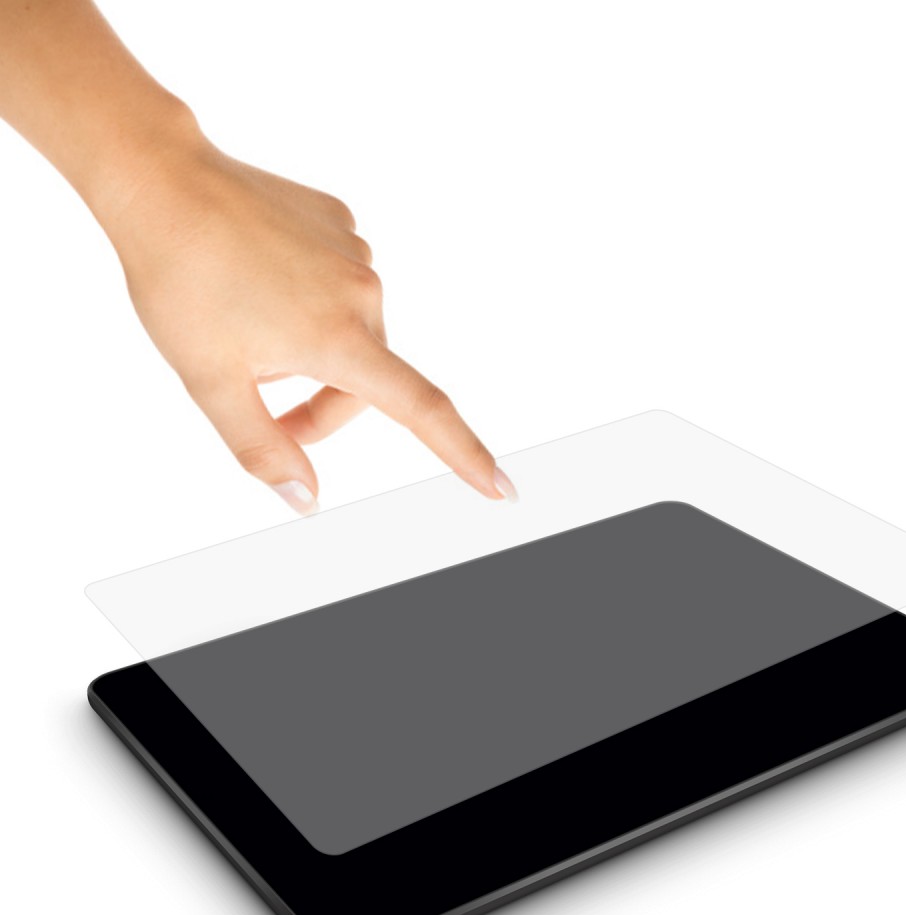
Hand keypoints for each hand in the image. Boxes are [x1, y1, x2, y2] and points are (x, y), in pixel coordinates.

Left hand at [95, 121, 516, 513]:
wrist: (162, 181)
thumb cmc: (180, 283)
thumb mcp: (211, 381)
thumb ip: (262, 448)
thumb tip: (306, 499)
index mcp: (338, 337)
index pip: (421, 410)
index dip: (465, 455)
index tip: (502, 488)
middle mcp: (363, 293)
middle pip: (367, 381)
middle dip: (321, 406)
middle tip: (264, 406)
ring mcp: (356, 251)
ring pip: (354, 333)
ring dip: (316, 352)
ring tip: (253, 329)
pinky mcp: (342, 222)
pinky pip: (341, 284)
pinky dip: (311, 302)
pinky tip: (263, 284)